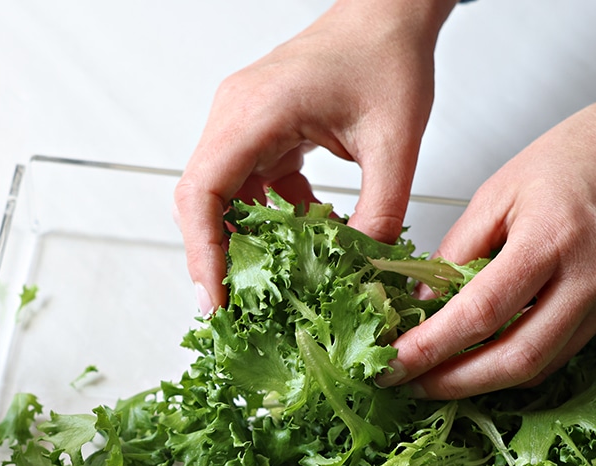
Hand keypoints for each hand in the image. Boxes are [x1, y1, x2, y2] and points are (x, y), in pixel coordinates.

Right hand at [174, 0, 457, 314]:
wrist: (389, 14)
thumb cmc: (389, 59)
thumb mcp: (396, 145)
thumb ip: (380, 213)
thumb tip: (364, 273)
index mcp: (256, 112)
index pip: (202, 192)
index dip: (202, 252)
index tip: (217, 297)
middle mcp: (234, 115)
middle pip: (199, 200)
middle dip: (215, 256)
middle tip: (236, 307)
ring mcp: (241, 122)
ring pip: (220, 196)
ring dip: (244, 239)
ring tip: (273, 281)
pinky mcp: (258, 130)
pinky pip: (247, 185)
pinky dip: (269, 218)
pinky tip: (306, 236)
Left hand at [380, 66, 595, 398]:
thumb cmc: (582, 152)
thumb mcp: (500, 188)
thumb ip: (458, 248)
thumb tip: (420, 301)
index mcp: (552, 239)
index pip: (482, 312)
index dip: (433, 348)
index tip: (394, 364)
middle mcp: (590, 279)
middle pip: (517, 359)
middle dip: (456, 384)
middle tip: (410, 384)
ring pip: (542, 365)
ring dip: (485, 380)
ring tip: (439, 376)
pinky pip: (563, 349)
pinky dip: (519, 359)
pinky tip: (486, 354)